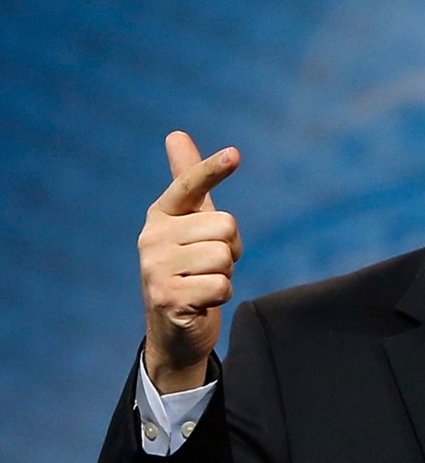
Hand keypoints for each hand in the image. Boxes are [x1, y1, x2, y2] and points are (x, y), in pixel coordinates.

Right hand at [138, 131, 242, 392]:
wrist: (174, 329)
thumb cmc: (189, 267)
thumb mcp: (191, 223)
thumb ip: (189, 182)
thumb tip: (175, 134)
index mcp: (161, 214)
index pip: (190, 185)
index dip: (213, 169)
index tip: (235, 154)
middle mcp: (152, 237)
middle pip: (226, 226)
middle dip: (230, 248)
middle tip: (210, 264)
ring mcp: (155, 269)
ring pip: (225, 257)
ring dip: (225, 274)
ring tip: (204, 282)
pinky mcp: (167, 298)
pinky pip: (221, 286)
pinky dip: (220, 295)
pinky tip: (200, 301)